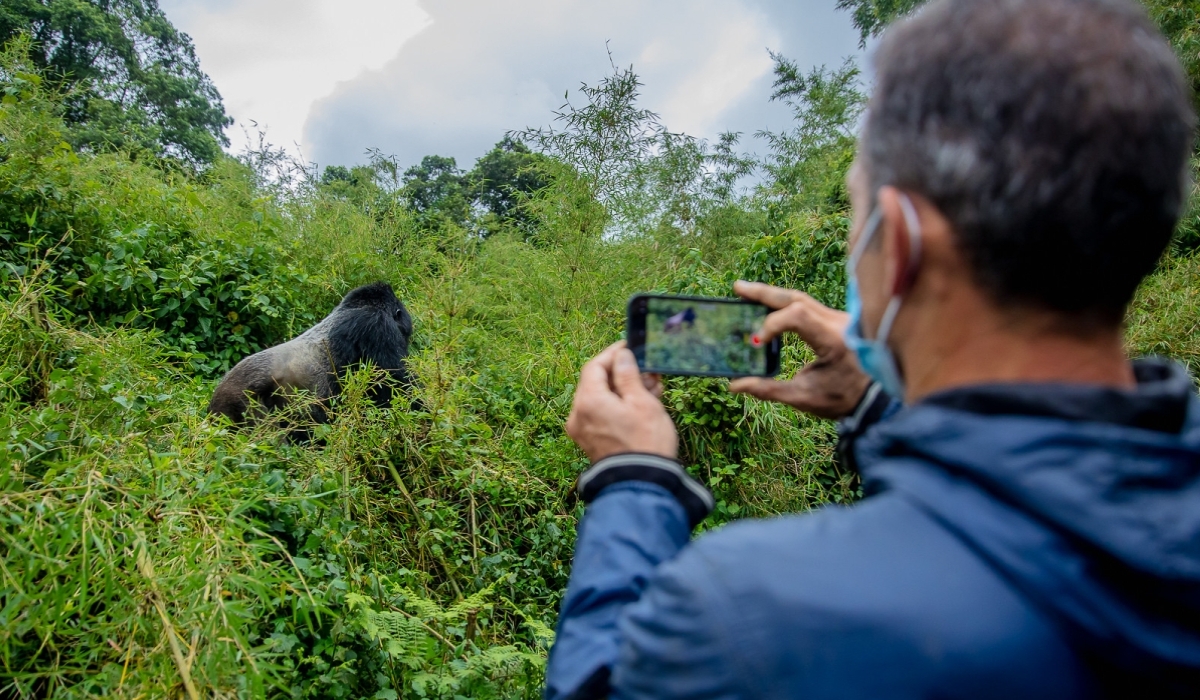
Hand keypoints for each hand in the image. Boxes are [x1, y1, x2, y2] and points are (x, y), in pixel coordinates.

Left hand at [566, 341, 677, 462]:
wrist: (642, 483)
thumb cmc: (646, 442)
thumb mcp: (642, 402)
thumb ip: (628, 375)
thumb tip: (621, 356)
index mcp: (588, 401)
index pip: (594, 366)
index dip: (612, 354)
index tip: (629, 347)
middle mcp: (577, 414)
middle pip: (595, 383)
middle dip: (621, 374)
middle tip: (647, 371)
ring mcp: (581, 430)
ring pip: (599, 399)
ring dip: (622, 391)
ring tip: (651, 390)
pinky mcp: (589, 442)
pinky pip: (600, 415)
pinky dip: (616, 407)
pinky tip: (640, 406)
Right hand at [728, 281, 870, 418]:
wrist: (874, 397)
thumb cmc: (841, 399)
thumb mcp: (803, 397)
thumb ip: (768, 390)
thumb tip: (735, 385)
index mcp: (833, 339)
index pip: (796, 316)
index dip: (771, 325)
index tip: (756, 343)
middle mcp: (838, 322)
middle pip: (796, 297)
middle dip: (765, 293)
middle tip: (738, 288)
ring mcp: (838, 318)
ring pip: (802, 297)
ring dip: (774, 295)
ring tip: (747, 292)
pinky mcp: (836, 320)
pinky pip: (808, 305)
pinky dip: (786, 303)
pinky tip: (768, 304)